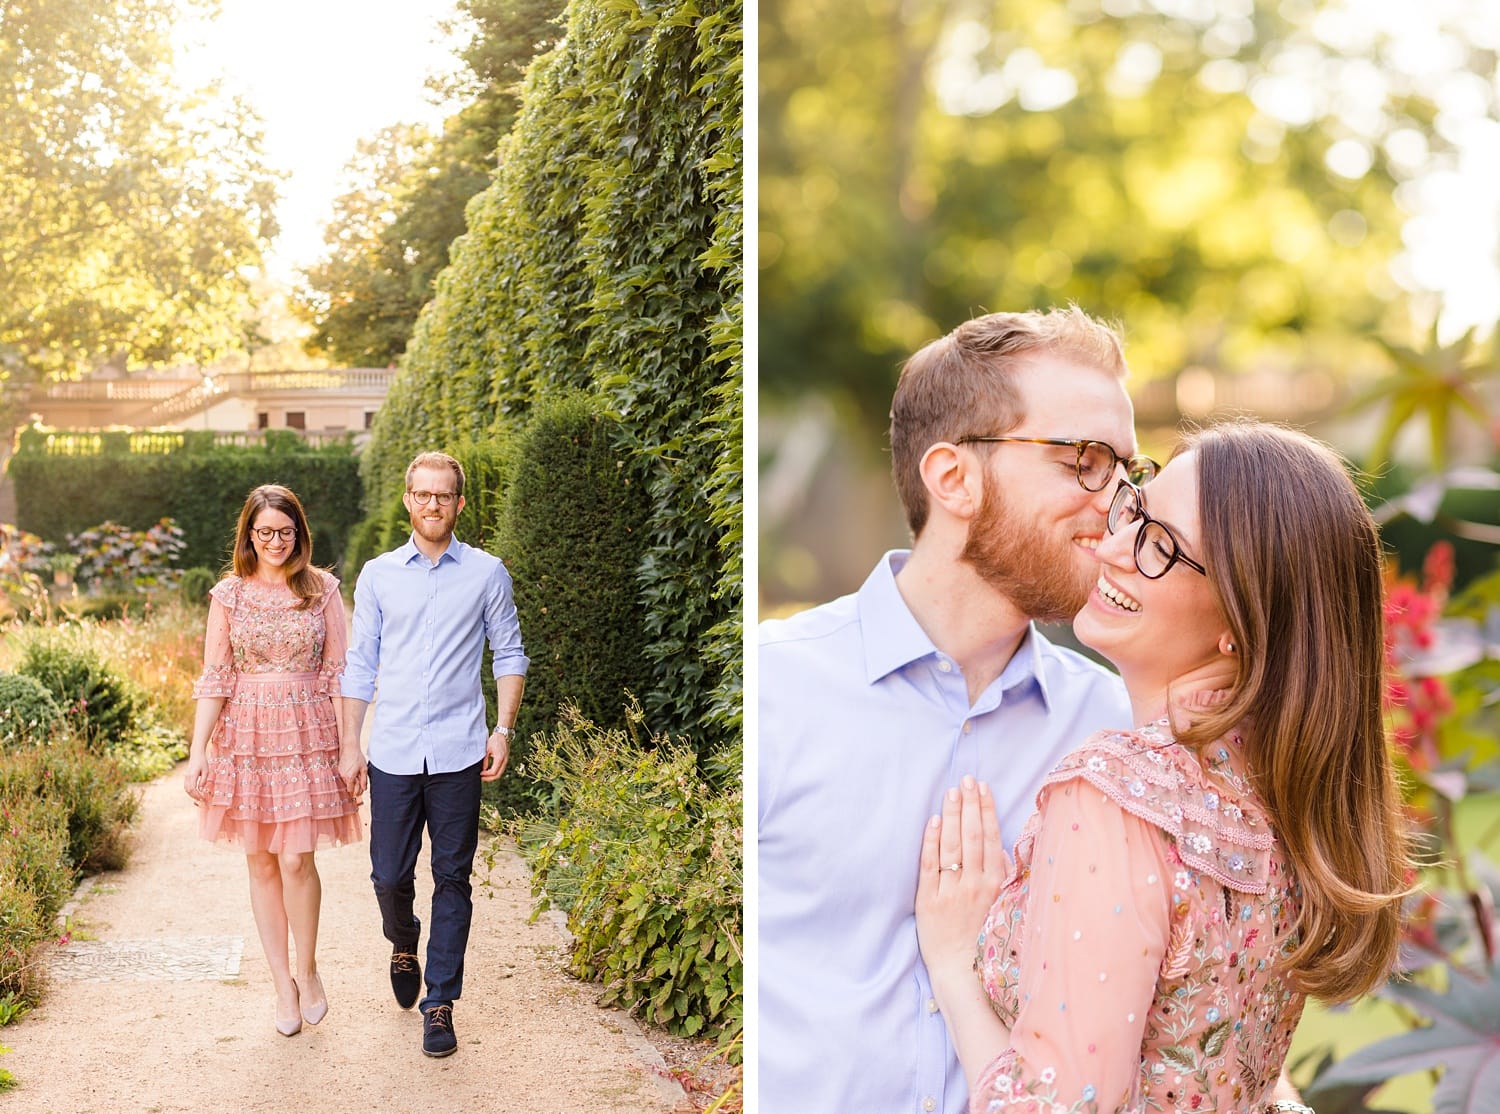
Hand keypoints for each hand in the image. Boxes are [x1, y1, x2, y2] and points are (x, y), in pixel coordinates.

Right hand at [183, 751, 208, 802]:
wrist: (196, 754)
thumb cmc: (202, 762)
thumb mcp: (206, 771)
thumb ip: (203, 780)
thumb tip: (201, 788)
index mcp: (192, 776)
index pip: (193, 789)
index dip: (197, 795)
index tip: (202, 798)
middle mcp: (187, 777)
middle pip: (188, 790)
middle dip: (194, 796)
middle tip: (200, 800)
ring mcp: (186, 776)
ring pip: (186, 788)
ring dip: (191, 794)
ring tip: (198, 797)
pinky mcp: (186, 776)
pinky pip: (186, 785)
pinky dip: (190, 790)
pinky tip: (195, 792)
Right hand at [339, 745, 366, 801]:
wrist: (349, 748)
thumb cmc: (357, 757)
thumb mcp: (364, 769)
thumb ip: (363, 780)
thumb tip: (364, 789)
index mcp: (349, 777)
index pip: (351, 790)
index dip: (355, 792)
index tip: (359, 793)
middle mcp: (343, 776)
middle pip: (348, 786)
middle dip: (354, 787)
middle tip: (360, 788)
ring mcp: (340, 772)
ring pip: (346, 781)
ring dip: (352, 781)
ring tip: (358, 778)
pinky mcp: (339, 769)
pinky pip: (344, 776)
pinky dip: (349, 777)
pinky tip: (353, 773)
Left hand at [480, 728, 509, 781]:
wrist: (503, 734)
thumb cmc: (495, 740)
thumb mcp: (487, 749)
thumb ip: (485, 760)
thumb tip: (483, 769)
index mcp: (500, 758)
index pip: (493, 772)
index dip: (486, 775)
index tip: (480, 774)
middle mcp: (504, 761)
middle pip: (497, 775)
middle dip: (489, 778)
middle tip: (482, 778)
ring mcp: (506, 761)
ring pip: (500, 773)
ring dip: (492, 776)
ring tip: (484, 775)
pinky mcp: (506, 760)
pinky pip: (501, 769)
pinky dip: (495, 772)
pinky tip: (488, 770)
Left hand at [916, 777, 1012, 992]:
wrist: (961, 972)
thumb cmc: (983, 938)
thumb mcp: (1003, 906)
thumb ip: (1003, 876)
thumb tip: (1000, 847)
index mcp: (996, 885)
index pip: (992, 839)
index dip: (987, 811)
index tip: (983, 788)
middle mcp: (975, 885)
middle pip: (973, 836)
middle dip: (970, 804)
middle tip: (967, 779)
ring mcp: (951, 891)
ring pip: (953, 846)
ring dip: (953, 815)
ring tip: (952, 791)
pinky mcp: (929, 899)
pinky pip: (931, 864)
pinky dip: (932, 841)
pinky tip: (934, 820)